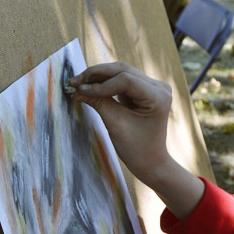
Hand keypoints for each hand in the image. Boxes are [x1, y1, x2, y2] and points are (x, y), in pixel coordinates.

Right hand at [69, 63, 204, 219]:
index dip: (100, 84)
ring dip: (98, 76)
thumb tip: (76, 88)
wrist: (151, 162)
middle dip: (96, 75)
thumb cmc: (137, 148)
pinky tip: (88, 86)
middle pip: (123, 71)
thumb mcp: (116, 124)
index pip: (125, 80)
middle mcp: (159, 88)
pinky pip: (122, 79)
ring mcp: (153, 87)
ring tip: (78, 84)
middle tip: (73, 82)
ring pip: (121, 72)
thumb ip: (98, 102)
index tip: (79, 90)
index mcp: (158, 97)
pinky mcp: (145, 90)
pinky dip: (105, 82)